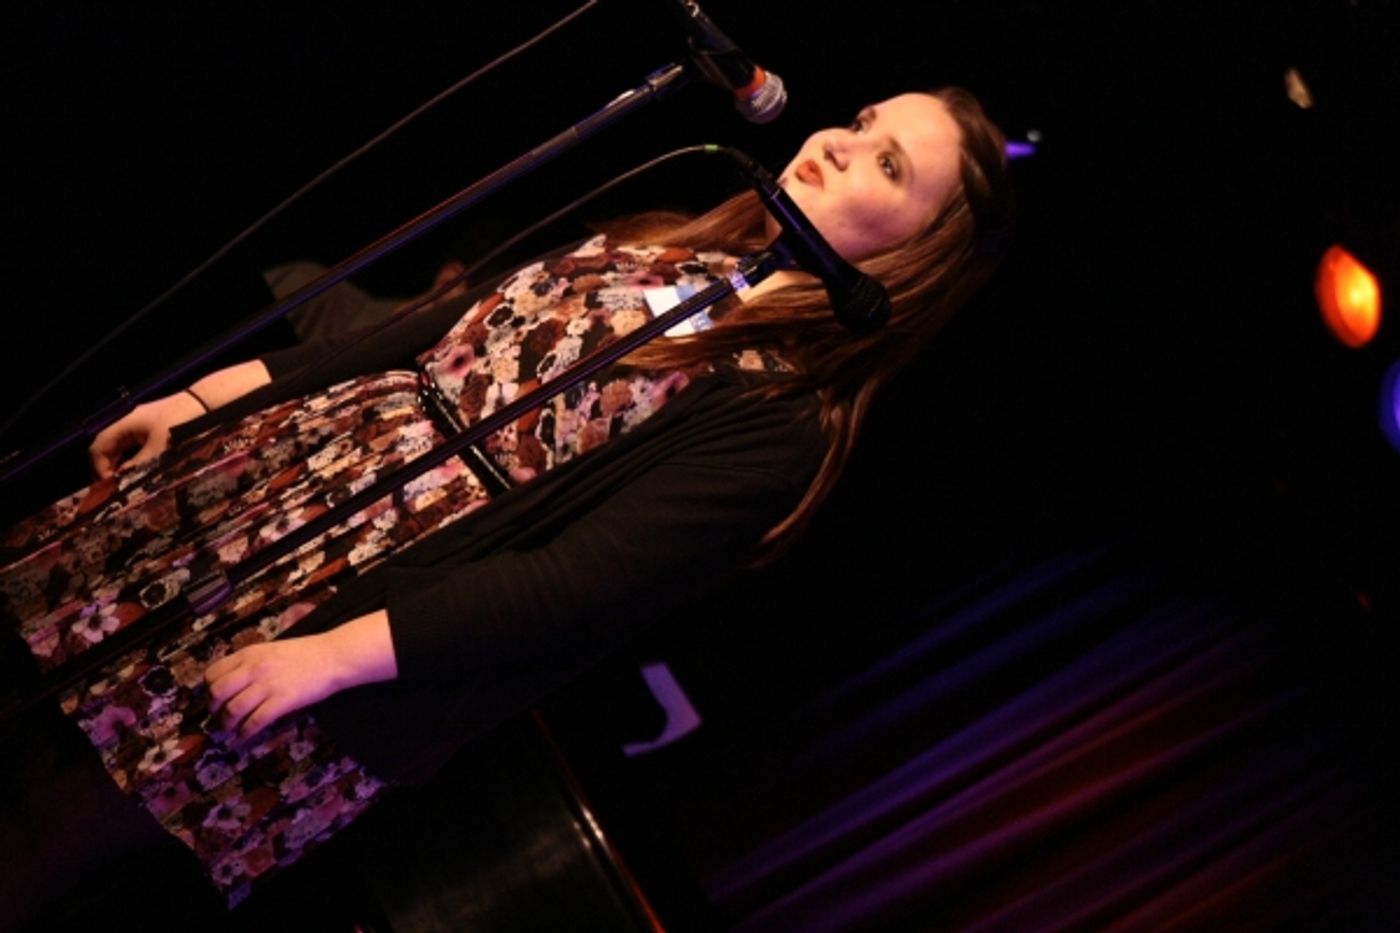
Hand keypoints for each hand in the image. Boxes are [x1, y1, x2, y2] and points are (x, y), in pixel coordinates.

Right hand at [89, 391, 204, 478]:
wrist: (209, 403)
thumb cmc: (183, 422)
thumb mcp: (160, 448)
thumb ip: (139, 466)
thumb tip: (121, 484)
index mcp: (124, 423)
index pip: (98, 448)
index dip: (99, 469)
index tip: (110, 488)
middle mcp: (128, 425)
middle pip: (109, 451)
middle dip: (111, 471)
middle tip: (119, 492)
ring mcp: (142, 428)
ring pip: (125, 452)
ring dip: (126, 469)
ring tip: (132, 487)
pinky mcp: (155, 432)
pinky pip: (139, 450)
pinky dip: (138, 463)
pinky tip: (146, 476)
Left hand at [205, 635, 345, 740]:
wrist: (334, 656)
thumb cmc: (306, 653)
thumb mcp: (272, 650)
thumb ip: (252, 662)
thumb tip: (234, 681)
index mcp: (249, 653)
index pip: (213, 672)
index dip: (208, 689)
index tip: (215, 698)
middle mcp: (253, 668)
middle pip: (217, 692)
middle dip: (214, 708)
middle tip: (219, 716)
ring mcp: (267, 685)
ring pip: (233, 709)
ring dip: (227, 724)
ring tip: (230, 731)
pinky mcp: (282, 701)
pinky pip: (255, 721)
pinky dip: (245, 733)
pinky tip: (244, 738)